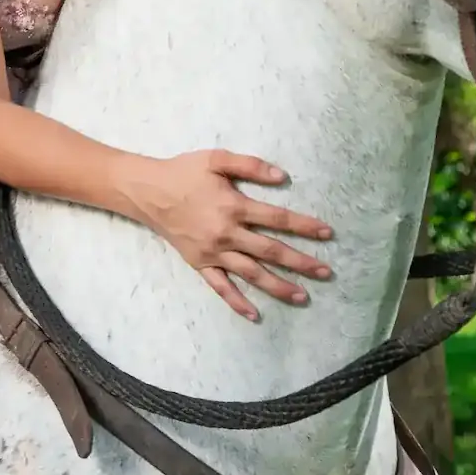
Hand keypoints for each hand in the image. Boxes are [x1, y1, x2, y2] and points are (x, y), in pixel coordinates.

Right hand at [122, 150, 332, 320]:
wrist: (147, 192)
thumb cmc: (184, 172)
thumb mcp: (216, 159)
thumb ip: (250, 165)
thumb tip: (282, 176)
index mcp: (234, 207)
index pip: (278, 219)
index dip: (304, 226)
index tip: (327, 234)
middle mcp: (227, 234)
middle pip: (271, 251)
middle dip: (300, 262)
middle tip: (325, 272)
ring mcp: (214, 253)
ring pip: (251, 274)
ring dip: (278, 286)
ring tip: (303, 296)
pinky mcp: (200, 264)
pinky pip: (221, 288)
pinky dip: (237, 302)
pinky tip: (255, 315)